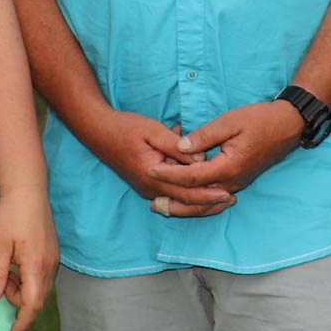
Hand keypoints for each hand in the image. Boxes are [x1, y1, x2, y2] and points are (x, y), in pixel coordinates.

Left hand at [0, 183, 58, 330]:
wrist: (28, 188)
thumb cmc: (11, 214)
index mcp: (36, 266)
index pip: (32, 305)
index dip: (22, 323)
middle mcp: (50, 265)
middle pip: (38, 299)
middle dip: (18, 301)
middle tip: (1, 284)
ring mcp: (53, 257)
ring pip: (41, 287)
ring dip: (23, 289)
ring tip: (7, 270)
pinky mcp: (52, 250)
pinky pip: (43, 275)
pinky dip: (29, 279)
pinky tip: (16, 263)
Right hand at [88, 111, 234, 217]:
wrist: (98, 132)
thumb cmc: (126, 128)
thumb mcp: (154, 131)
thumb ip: (177, 146)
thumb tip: (200, 160)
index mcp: (153, 176)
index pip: (187, 192)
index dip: (209, 194)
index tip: (229, 193)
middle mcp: (150, 188)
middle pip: (185, 203)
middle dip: (209, 203)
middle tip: (231, 200)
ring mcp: (147, 189)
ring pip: (178, 203)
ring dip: (200, 203)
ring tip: (221, 201)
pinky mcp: (146, 185)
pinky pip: (171, 196)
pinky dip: (187, 197)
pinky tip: (201, 193)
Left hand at [147, 100, 302, 193]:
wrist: (288, 125)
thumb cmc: (260, 119)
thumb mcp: (230, 121)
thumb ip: (205, 135)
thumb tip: (181, 146)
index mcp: (229, 166)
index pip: (192, 177)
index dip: (170, 174)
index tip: (150, 170)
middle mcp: (232, 181)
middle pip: (197, 197)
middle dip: (174, 199)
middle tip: (151, 201)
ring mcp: (237, 182)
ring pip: (206, 199)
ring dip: (185, 203)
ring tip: (163, 205)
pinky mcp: (238, 179)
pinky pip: (214, 194)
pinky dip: (198, 198)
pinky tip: (186, 195)